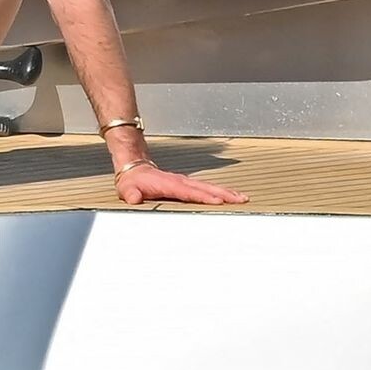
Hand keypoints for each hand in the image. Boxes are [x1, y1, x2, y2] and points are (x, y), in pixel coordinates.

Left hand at [114, 161, 247, 206]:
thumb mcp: (128, 189)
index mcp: (169, 184)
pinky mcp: (187, 183)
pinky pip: (206, 187)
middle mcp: (181, 181)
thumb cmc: (132, 181)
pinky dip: (220, 191)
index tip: (218, 201)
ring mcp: (186, 181)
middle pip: (206, 188)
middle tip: (241, 200)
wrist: (134, 168)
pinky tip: (230, 196)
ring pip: (209, 187)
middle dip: (224, 193)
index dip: (204, 197)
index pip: (190, 192)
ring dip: (226, 192)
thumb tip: (134, 199)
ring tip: (242, 198)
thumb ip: (131, 194)